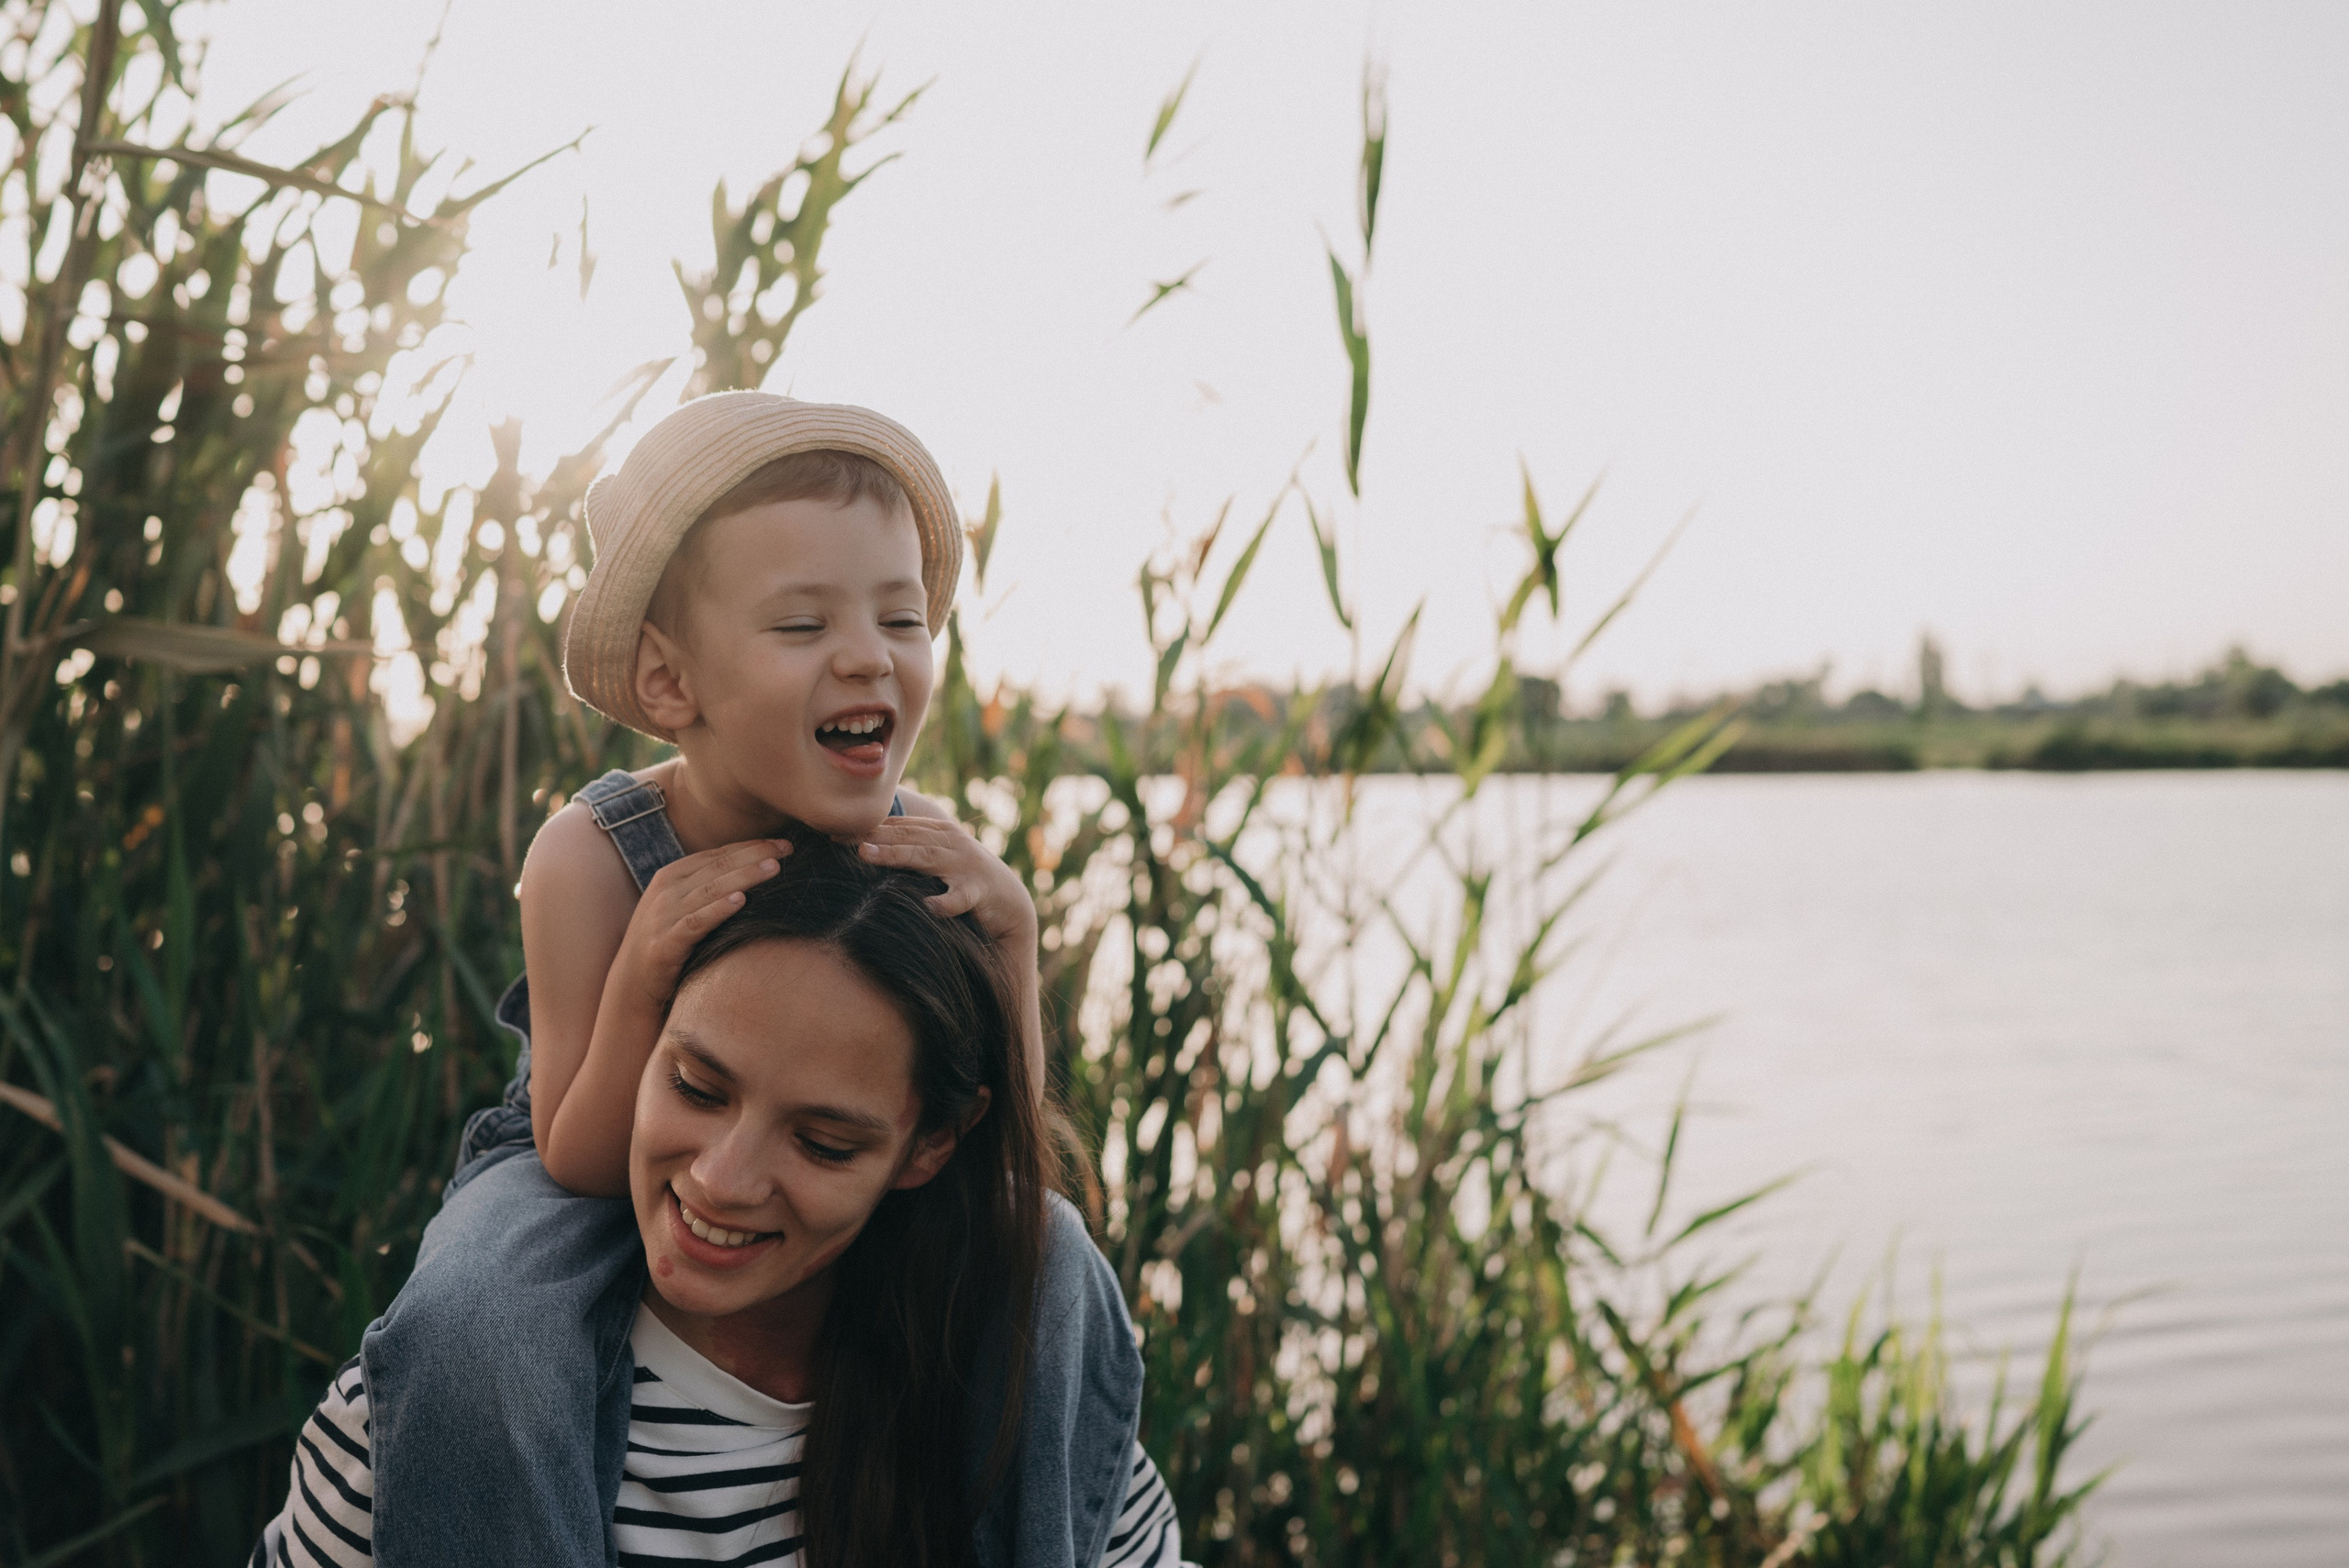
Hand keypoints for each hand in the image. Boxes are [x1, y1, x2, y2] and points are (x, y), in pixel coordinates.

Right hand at [610, 838, 789, 1010]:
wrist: (631, 983)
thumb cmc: (667, 940)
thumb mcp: (682, 905)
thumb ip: (708, 886)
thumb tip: (753, 870)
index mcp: (672, 875)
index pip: (718, 854)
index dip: (751, 846)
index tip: (784, 844)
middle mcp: (667, 890)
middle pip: (718, 866)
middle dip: (755, 855)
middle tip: (788, 849)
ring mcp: (664, 916)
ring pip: (711, 889)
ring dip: (745, 876)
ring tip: (773, 868)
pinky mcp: (665, 943)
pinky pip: (695, 923)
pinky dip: (717, 910)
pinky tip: (740, 901)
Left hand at [858, 817, 1037, 945]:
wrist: (1009, 900)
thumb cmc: (965, 878)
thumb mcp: (938, 858)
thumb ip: (910, 848)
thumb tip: (865, 846)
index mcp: (940, 832)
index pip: (899, 826)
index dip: (868, 829)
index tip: (836, 835)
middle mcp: (951, 843)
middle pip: (907, 837)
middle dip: (874, 837)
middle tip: (843, 840)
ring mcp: (964, 865)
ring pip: (925, 858)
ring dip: (895, 855)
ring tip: (867, 856)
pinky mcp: (977, 891)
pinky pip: (959, 898)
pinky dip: (945, 903)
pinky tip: (929, 908)